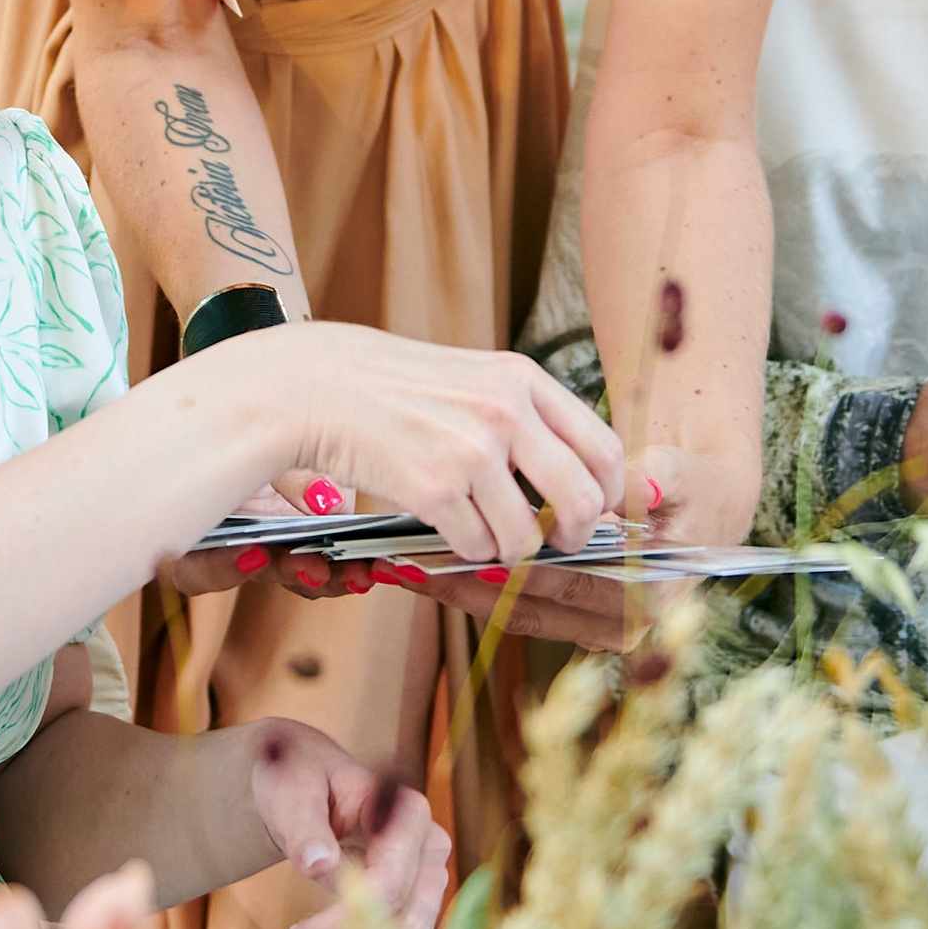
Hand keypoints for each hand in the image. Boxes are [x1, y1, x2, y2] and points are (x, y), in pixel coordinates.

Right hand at [239, 322, 623, 572]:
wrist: (316, 386)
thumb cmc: (394, 387)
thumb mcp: (472, 378)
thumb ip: (523, 415)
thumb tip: (576, 476)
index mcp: (521, 378)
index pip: (603, 447)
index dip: (611, 494)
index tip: (598, 514)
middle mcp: (505, 411)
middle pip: (583, 499)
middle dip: (574, 536)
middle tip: (555, 544)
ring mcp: (470, 450)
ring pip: (527, 537)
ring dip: (510, 550)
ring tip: (483, 532)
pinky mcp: (433, 487)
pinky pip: (477, 546)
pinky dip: (466, 550)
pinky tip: (445, 526)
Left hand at [240, 718, 450, 928]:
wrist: (306, 782)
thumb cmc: (300, 777)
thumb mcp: (292, 791)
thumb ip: (305, 826)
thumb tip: (319, 864)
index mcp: (408, 814)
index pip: (391, 885)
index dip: (346, 919)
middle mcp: (429, 853)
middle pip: (408, 928)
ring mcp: (424, 886)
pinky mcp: (407, 911)